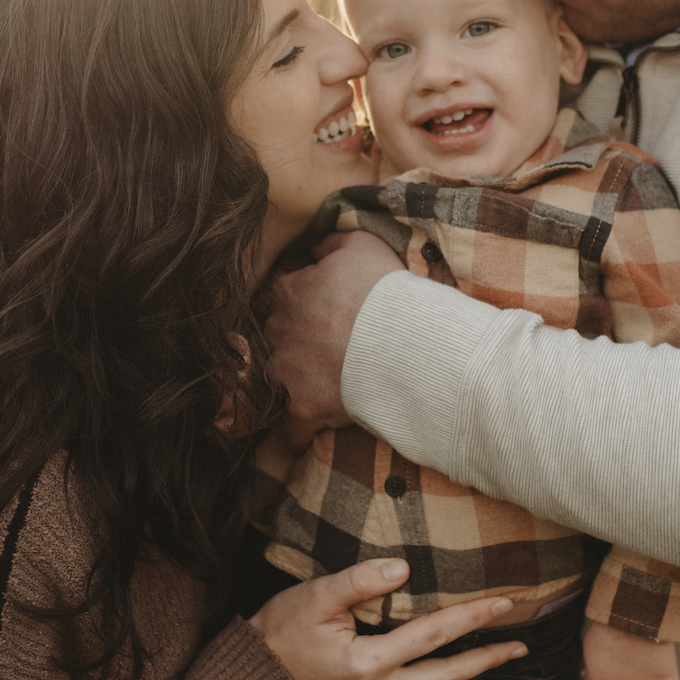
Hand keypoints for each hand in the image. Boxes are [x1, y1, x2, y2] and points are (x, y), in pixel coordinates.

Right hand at [252, 558, 525, 679]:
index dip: (470, 616)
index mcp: (366, 663)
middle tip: (522, 646)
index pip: (432, 635)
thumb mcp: (315, 595)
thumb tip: (403, 568)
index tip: (503, 602)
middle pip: (445, 676)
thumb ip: (359, 581)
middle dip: (488, 660)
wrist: (254, 673)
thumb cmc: (283, 627)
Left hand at [266, 231, 401, 449]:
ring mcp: (286, 372)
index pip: (284, 296)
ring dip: (295, 384)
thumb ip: (332, 242)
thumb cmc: (383, 289)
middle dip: (298, 343)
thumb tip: (316, 248)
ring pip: (279, 380)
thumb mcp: (361, 244)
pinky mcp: (301, 407)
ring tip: (324, 390)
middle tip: (331, 350)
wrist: (401, 339)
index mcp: (289, 292)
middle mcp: (278, 331)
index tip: (326, 313)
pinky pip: (291, 429)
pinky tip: (307, 437)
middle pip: (279, 338)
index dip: (306, 304)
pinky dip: (297, 434)